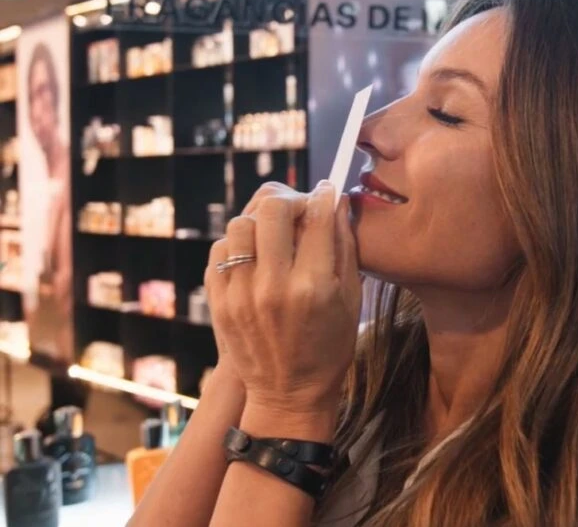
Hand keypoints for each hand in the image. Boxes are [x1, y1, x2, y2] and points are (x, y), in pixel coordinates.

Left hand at [204, 181, 361, 415]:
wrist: (288, 395)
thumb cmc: (329, 348)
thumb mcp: (351, 300)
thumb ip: (344, 248)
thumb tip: (337, 203)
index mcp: (312, 286)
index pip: (316, 218)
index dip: (324, 196)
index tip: (327, 190)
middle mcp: (273, 287)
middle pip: (273, 210)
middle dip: (291, 201)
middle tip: (299, 211)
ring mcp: (240, 294)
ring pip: (241, 225)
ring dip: (261, 222)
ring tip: (274, 235)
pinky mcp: (219, 302)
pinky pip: (219, 250)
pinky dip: (238, 244)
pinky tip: (254, 255)